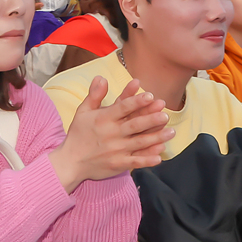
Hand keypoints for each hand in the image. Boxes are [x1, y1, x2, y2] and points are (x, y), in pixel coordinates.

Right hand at [53, 76, 170, 190]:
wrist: (70, 162)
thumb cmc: (78, 134)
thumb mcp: (83, 111)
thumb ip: (94, 94)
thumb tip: (101, 77)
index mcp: (104, 119)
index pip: (123, 108)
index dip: (137, 101)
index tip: (150, 96)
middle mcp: (112, 134)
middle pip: (135, 125)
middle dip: (151, 119)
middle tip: (165, 113)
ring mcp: (116, 150)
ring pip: (139, 143)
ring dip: (156, 138)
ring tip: (171, 132)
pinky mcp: (118, 164)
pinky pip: (135, 162)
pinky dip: (147, 160)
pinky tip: (160, 156)